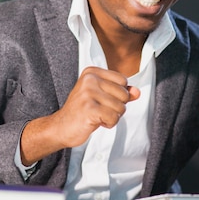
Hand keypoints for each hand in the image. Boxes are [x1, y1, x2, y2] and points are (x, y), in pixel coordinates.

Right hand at [20, 66, 139, 164]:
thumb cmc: (83, 111)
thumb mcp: (102, 97)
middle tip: (98, 110)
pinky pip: (113, 118)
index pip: (123, 81)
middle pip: (124, 94)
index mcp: (92, 72)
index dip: (118, 95)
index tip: (101, 100)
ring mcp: (88, 93)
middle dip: (116, 107)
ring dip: (112, 117)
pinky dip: (108, 124)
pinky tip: (95, 122)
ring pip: (120, 108)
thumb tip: (137, 92)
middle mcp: (90, 79)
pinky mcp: (89, 108)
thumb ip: (121, 92)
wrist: (61, 127)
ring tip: (96, 116)